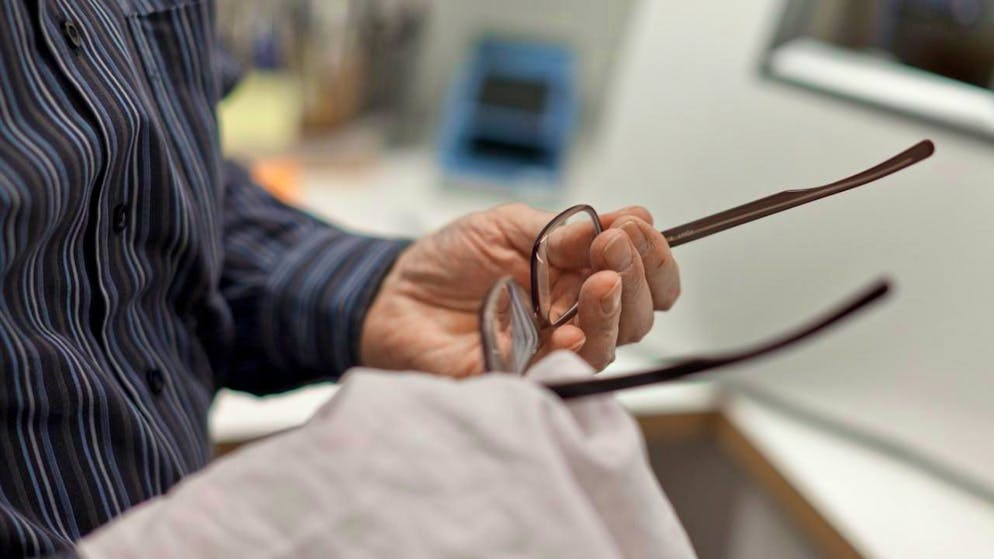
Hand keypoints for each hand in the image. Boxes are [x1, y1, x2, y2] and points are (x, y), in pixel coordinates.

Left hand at [360, 204, 680, 376]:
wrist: (391, 296)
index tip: (638, 228)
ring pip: (610, 345)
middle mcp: (573, 318)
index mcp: (577, 278)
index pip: (640, 278)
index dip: (652, 257)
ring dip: (616, 309)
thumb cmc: (446, 262)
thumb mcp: (506, 226)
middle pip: (637, 313)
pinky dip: (575, 349)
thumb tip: (626, 220)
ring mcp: (550, 351)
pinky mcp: (522, 379)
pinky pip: (561, 374)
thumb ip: (564, 229)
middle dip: (639, 276)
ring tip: (603, 279)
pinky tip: (570, 328)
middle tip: (617, 245)